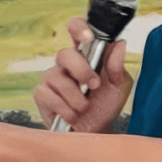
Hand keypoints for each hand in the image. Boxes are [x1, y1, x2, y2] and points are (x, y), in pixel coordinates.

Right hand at [32, 17, 131, 133]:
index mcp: (84, 55)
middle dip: (81, 70)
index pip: (76, 30)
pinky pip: (50, 96)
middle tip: (94, 85)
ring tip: (84, 108)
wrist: (95, 132)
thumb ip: (116, 67)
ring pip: (59, 79)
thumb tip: (119, 43)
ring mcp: (51, 78)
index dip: (79, 28)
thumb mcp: (117, 87)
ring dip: (77, 98)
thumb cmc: (104, 106)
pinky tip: (72, 116)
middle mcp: (65, 64)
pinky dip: (66, 109)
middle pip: (64, 54)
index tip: (88, 37)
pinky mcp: (41, 94)